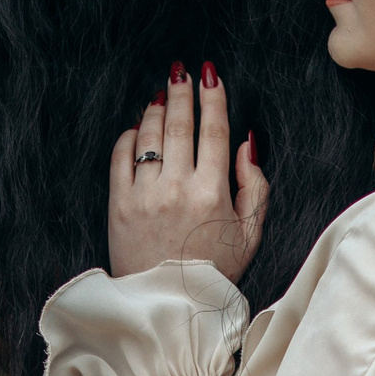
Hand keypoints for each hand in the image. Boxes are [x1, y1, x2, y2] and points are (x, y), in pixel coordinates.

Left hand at [109, 62, 267, 279]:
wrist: (168, 304)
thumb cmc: (214, 270)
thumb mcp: (250, 233)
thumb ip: (255, 185)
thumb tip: (247, 143)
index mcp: (213, 193)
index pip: (214, 132)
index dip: (214, 99)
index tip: (211, 76)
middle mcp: (177, 188)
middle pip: (179, 126)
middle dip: (181, 92)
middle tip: (181, 70)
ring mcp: (145, 195)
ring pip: (150, 137)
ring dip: (156, 110)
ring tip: (162, 94)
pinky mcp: (119, 205)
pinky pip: (121, 158)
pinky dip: (129, 137)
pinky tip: (137, 127)